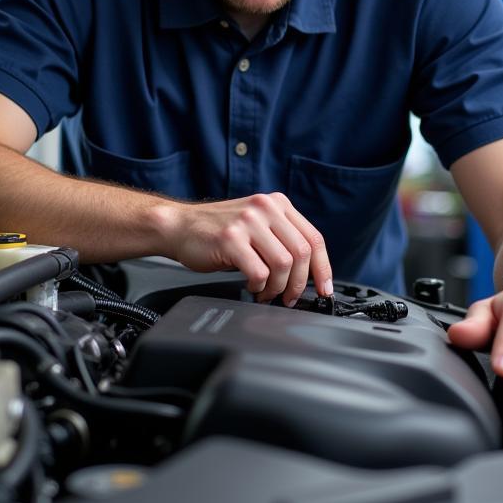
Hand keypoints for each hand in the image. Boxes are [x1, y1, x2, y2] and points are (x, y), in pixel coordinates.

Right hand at [163, 193, 332, 304]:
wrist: (178, 226)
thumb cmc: (217, 232)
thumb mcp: (256, 225)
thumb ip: (281, 238)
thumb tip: (308, 274)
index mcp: (277, 204)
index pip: (313, 238)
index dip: (323, 269)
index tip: (324, 290)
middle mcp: (265, 208)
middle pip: (301, 253)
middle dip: (299, 284)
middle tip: (288, 298)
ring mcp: (248, 222)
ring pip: (284, 264)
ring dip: (278, 287)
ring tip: (266, 292)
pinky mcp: (230, 239)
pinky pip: (259, 272)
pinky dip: (259, 287)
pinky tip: (250, 286)